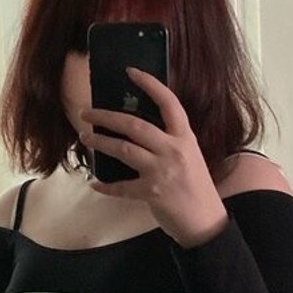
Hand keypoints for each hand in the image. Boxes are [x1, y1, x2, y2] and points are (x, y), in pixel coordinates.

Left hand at [80, 67, 228, 247]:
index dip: (150, 84)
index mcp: (185, 137)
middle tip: (87, 113)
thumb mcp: (190, 156)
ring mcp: (162, 171)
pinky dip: (106, 185)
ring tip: (86, 137)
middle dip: (107, 116)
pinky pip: (121, 187)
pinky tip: (96, 183)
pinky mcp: (152, 193)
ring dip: (101, 142)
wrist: (206, 221)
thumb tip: (137, 129)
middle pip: (135, 125)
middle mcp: (174, 150)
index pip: (169, 102)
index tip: (130, 72)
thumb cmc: (197, 187)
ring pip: (124, 150)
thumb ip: (169, 141)